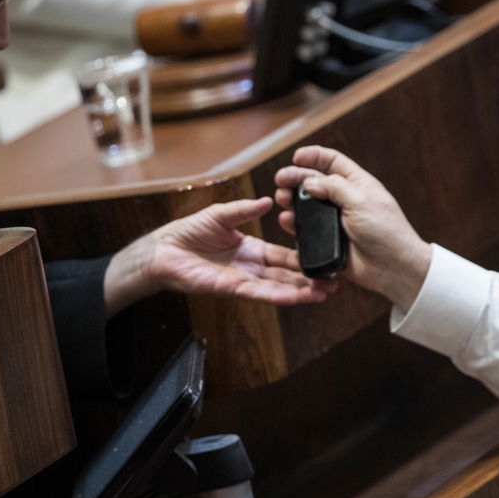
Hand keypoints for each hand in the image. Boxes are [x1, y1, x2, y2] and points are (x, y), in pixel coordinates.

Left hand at [102, 197, 333, 316]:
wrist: (163, 250)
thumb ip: (245, 210)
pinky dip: (278, 295)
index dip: (303, 259)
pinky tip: (296, 297)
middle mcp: (251, 267)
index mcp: (251, 249)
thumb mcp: (221, 215)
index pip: (283, 255)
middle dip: (310, 280)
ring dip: (301, 291)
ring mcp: (243, 280)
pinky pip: (258, 293)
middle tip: (335, 282)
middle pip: (286, 275)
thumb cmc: (188, 232)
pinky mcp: (231, 289)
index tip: (323, 259)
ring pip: (278, 287)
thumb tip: (268, 200)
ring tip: (324, 293)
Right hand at [274, 146, 430, 311]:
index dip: (314, 156)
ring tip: (282, 199)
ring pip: (307, 205)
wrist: (394, 268)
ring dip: (292, 200)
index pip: (333, 162)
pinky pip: (307, 229)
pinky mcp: (329, 240)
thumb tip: (310, 181)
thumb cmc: (387, 232)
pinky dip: (295, 223)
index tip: (296, 157)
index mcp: (358, 184)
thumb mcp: (362, 201)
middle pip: (315, 181)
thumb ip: (335, 188)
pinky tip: (287, 220)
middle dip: (296, 178)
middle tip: (280, 179)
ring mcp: (336, 220)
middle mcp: (345, 199)